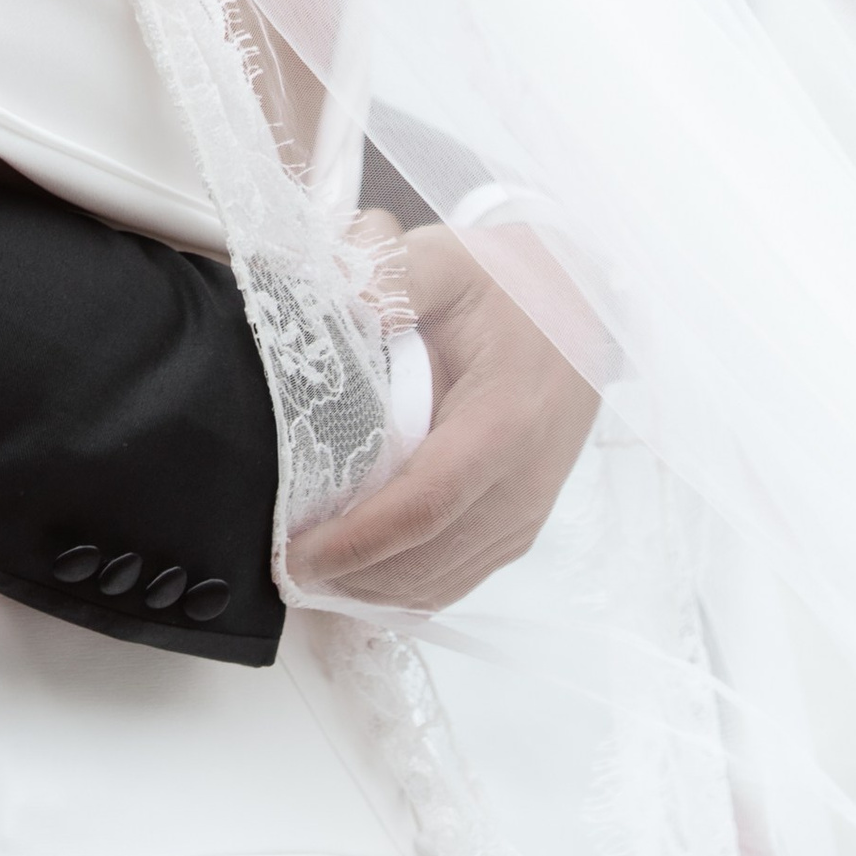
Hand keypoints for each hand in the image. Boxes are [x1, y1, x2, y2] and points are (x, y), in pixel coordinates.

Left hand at [288, 224, 599, 612]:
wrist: (578, 310)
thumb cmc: (505, 289)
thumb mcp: (448, 263)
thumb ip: (392, 273)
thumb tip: (331, 294)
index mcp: (502, 424)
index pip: (424, 505)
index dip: (356, 541)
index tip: (292, 553)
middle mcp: (520, 485)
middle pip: (426, 560)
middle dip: (348, 578)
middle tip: (277, 569)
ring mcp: (523, 515)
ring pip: (440, 581)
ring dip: (370, 592)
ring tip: (305, 575)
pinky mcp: (518, 527)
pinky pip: (457, 578)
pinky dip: (402, 589)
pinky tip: (355, 578)